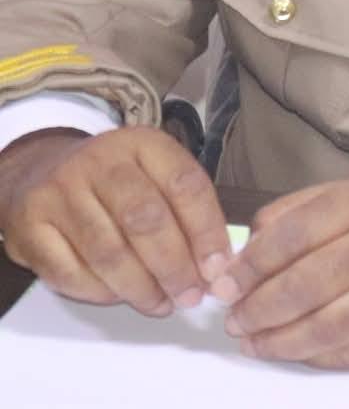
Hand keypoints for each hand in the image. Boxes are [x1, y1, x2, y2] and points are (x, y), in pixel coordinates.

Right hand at [0, 125, 230, 316]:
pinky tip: (120, 298)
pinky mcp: (29, 225)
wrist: (39, 172)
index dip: (207, 232)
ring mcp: (59, 192)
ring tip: (161, 304)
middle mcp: (99, 162)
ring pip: (108, 251)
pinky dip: (100, 292)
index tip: (219, 269)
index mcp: (143, 144)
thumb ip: (186, 211)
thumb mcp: (155, 175)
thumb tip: (216, 266)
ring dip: (141, 287)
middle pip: (145, 220)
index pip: (185, 186)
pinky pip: (69, 272)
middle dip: (174, 266)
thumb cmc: (114, 182)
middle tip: (190, 296)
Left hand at [212, 176, 348, 368]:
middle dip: (258, 309)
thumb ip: (298, 212)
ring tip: (253, 342)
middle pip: (305, 286)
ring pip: (326, 328)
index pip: (292, 237)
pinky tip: (296, 352)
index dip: (250, 266)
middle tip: (234, 320)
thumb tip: (246, 253)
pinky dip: (317, 358)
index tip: (224, 285)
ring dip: (279, 341)